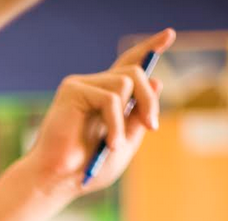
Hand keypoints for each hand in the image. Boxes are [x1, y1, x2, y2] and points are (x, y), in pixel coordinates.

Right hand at [18, 28, 174, 196]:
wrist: (58, 180)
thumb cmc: (86, 168)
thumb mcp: (124, 143)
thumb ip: (138, 116)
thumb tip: (156, 82)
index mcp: (105, 96)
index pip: (129, 63)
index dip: (149, 47)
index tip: (170, 34)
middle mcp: (93, 85)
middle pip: (134, 71)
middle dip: (148, 99)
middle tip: (152, 126)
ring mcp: (81, 85)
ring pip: (125, 82)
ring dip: (127, 119)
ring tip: (115, 146)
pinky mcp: (72, 89)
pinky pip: (110, 98)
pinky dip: (115, 123)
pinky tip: (109, 144)